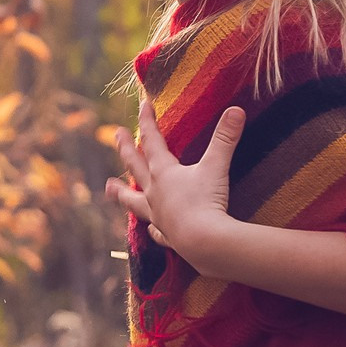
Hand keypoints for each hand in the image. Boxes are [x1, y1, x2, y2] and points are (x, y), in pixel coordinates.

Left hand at [108, 99, 245, 269]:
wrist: (204, 242)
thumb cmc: (207, 202)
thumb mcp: (216, 167)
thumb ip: (225, 139)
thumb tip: (236, 110)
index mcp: (164, 173)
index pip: (152, 140)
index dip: (148, 121)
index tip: (143, 104)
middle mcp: (155, 193)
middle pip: (135, 166)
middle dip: (126, 148)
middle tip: (115, 134)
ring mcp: (158, 216)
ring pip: (134, 201)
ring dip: (122, 193)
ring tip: (109, 187)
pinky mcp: (167, 236)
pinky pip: (157, 231)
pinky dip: (153, 229)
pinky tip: (150, 229)